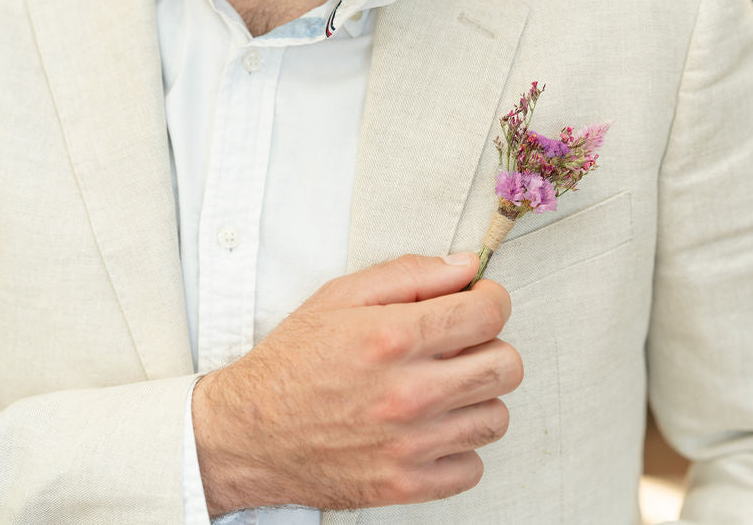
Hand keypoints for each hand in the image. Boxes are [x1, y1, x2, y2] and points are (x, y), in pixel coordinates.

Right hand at [191, 253, 521, 515]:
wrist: (246, 434)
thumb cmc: (291, 363)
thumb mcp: (340, 297)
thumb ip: (410, 274)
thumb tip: (466, 266)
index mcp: (392, 338)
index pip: (489, 314)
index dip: (492, 300)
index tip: (479, 302)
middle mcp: (407, 394)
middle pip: (506, 366)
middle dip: (491, 346)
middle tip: (463, 347)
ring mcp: (410, 445)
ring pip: (496, 417)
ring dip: (477, 399)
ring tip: (443, 389)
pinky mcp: (406, 485)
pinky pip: (473, 467)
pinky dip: (459, 448)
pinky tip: (431, 429)